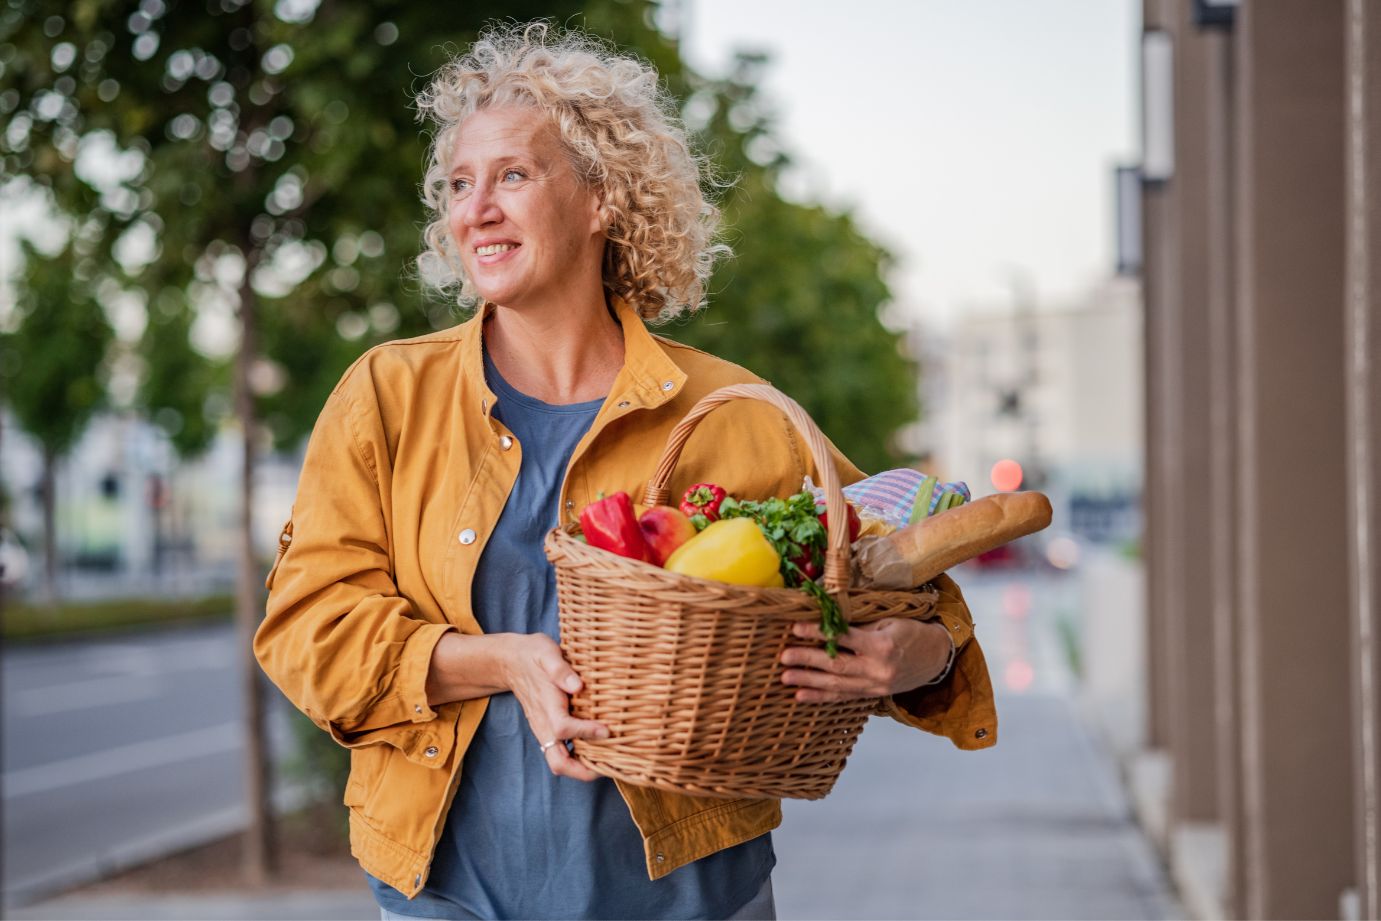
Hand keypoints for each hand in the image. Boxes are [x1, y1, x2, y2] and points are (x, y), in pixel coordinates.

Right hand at [499, 634, 609, 781]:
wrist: (511, 661)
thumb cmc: (533, 654)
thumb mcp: (546, 653)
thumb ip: (560, 669)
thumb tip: (578, 685)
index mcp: (545, 705)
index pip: (563, 728)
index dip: (586, 732)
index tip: (607, 730)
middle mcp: (543, 724)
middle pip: (557, 762)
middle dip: (582, 771)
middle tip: (608, 766)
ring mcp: (543, 730)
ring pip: (558, 762)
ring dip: (581, 768)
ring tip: (607, 763)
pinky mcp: (547, 730)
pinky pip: (560, 753)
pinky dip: (577, 758)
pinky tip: (596, 751)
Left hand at [779, 618, 952, 702]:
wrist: (936, 658)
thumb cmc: (912, 633)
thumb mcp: (889, 622)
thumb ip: (861, 626)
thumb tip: (828, 621)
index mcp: (882, 647)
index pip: (844, 638)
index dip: (819, 633)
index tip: (796, 628)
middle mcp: (878, 670)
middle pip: (837, 666)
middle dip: (808, 661)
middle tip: (783, 657)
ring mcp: (875, 686)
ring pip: (836, 685)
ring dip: (809, 681)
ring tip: (786, 678)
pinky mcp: (872, 695)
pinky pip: (843, 697)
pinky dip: (821, 697)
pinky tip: (802, 695)